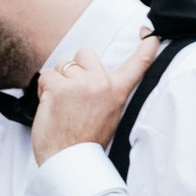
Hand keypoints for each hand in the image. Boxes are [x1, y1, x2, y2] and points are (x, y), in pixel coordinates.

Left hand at [31, 35, 158, 165]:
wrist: (70, 162)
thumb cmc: (85, 141)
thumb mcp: (109, 114)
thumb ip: (105, 91)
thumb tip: (91, 72)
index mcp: (118, 91)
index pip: (137, 64)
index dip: (146, 46)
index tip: (151, 34)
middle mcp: (102, 83)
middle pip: (85, 53)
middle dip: (75, 67)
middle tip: (75, 95)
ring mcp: (80, 84)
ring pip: (62, 64)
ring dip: (58, 81)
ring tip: (63, 106)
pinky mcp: (59, 88)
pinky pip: (46, 76)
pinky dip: (44, 90)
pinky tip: (51, 107)